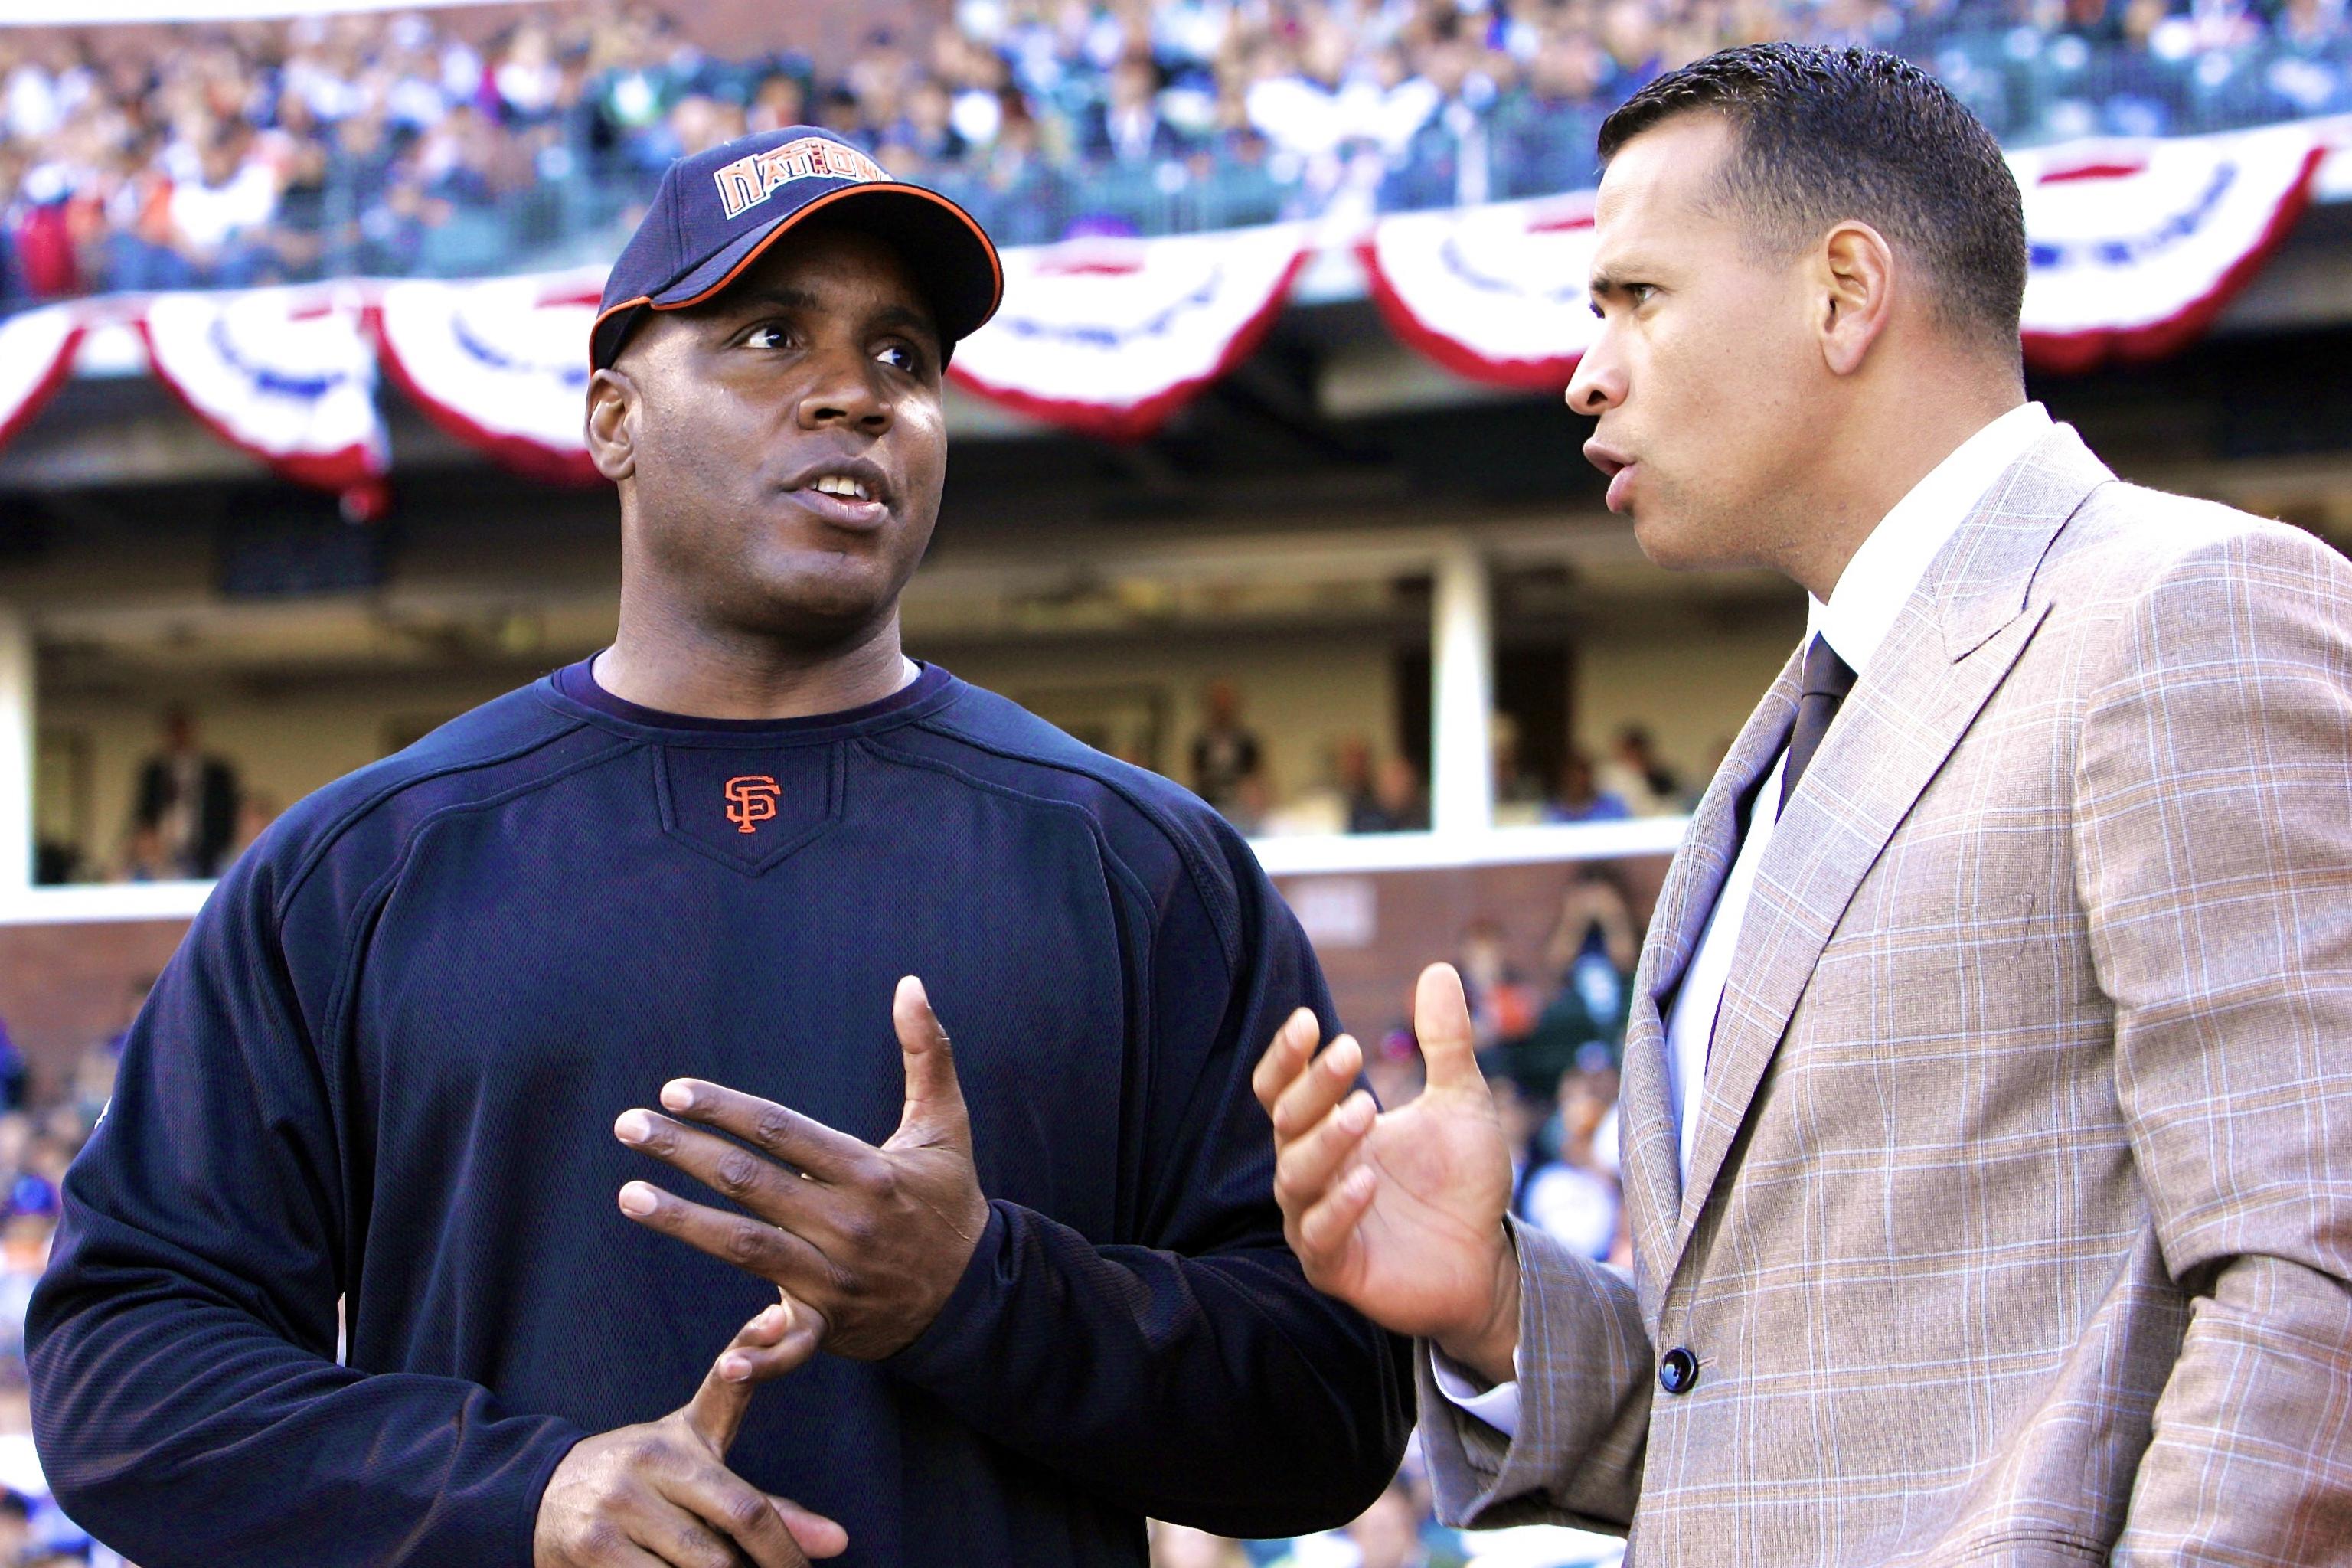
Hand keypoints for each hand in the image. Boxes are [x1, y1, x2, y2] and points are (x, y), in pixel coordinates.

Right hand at [534, 1300, 846, 1566]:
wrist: (538, 1495)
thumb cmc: (641, 1482)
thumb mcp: (696, 1469)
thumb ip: (764, 1503)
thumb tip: (840, 1541)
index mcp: (678, 1443)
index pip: (745, 1494)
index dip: (787, 1530)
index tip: (827, 1536)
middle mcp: (645, 1469)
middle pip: (731, 1527)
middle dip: (770, 1563)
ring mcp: (613, 1511)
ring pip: (698, 1567)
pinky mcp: (589, 1551)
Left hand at [614, 976, 988, 1360]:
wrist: (973, 1292)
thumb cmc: (948, 1200)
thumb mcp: (946, 1124)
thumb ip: (927, 1052)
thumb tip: (911, 984)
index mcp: (869, 1172)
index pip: (783, 1131)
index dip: (727, 1109)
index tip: (675, 1090)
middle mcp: (848, 1223)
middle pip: (751, 1183)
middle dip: (684, 1152)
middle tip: (629, 1125)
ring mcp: (836, 1278)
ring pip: (747, 1248)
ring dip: (684, 1222)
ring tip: (630, 1193)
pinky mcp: (829, 1325)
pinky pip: (792, 1345)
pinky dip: (763, 1356)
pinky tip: (726, 1357)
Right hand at [1252, 963, 1520, 1384]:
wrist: (1488, 1263)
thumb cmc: (1462, 1184)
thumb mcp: (1461, 1103)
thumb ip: (1446, 1043)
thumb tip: (1440, 967)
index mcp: (1328, 1129)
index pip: (1283, 1088)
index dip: (1286, 1056)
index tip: (1308, 1020)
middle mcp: (1312, 1171)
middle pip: (1286, 1122)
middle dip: (1313, 1086)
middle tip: (1350, 1051)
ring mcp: (1318, 1220)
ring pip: (1295, 1177)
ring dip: (1325, 1142)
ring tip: (1364, 1111)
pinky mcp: (1336, 1267)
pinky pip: (1318, 1236)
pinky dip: (1337, 1209)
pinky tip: (1366, 1184)